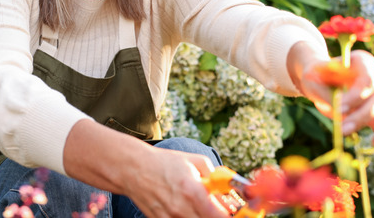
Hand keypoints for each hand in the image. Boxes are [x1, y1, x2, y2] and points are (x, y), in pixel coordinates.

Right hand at [65, 120, 229, 216]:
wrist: (133, 168)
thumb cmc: (165, 162)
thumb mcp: (196, 161)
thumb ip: (216, 176)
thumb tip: (232, 190)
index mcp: (192, 190)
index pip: (219, 216)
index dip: (232, 217)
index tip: (240, 215)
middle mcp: (181, 208)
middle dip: (217, 217)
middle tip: (221, 210)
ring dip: (203, 216)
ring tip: (201, 206)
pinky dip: (189, 217)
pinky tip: (187, 208)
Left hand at [289, 46, 373, 145]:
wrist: (320, 81)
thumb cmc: (317, 77)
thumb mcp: (314, 80)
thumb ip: (328, 95)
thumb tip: (342, 115)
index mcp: (362, 61)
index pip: (367, 80)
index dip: (355, 97)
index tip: (338, 109)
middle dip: (362, 115)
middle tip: (342, 129)